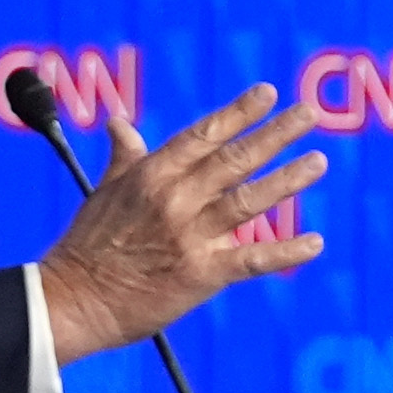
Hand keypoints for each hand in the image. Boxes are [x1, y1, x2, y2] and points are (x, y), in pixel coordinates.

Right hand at [34, 84, 328, 358]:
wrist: (74, 299)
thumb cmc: (88, 245)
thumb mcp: (104, 191)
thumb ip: (125, 156)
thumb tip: (119, 122)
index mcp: (152, 174)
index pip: (203, 134)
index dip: (238, 112)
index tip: (268, 92)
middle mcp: (174, 198)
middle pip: (234, 158)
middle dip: (275, 134)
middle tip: (309, 114)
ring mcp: (190, 235)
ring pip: (249, 200)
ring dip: (288, 179)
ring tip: (318, 161)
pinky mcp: (202, 273)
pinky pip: (252, 259)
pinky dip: (286, 251)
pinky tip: (316, 242)